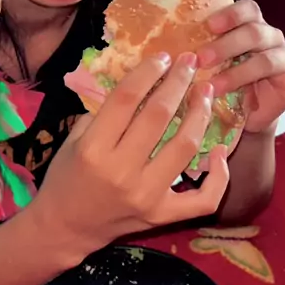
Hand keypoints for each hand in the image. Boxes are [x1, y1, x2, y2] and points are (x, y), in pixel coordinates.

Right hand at [33, 53, 228, 257]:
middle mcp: (121, 172)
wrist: (65, 228)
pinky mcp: (162, 216)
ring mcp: (146, 196)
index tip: (163, 56)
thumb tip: (141, 82)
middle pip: (159, 116)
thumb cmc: (66, 177)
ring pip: (185, 147)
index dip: (148, 72)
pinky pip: (202, 198)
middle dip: (179, 82)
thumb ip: (103, 113)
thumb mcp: (73, 140)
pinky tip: (219, 151)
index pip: (126, 98)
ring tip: (206, 91)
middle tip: (190, 62)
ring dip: (201, 114)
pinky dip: (218, 176)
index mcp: (93, 149)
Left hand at [199, 0, 284, 133]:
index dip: (229, 14)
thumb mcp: (207, 63)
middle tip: (201, 60)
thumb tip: (162, 49)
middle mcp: (269, 38)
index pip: (247, 9)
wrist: (243, 115)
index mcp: (250, 26)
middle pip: (253, 33)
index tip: (208, 26)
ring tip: (214, 87)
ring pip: (265, 60)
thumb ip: (196, 50)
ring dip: (238, 73)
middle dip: (225, 46)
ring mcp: (284, 59)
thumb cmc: (221, 82)